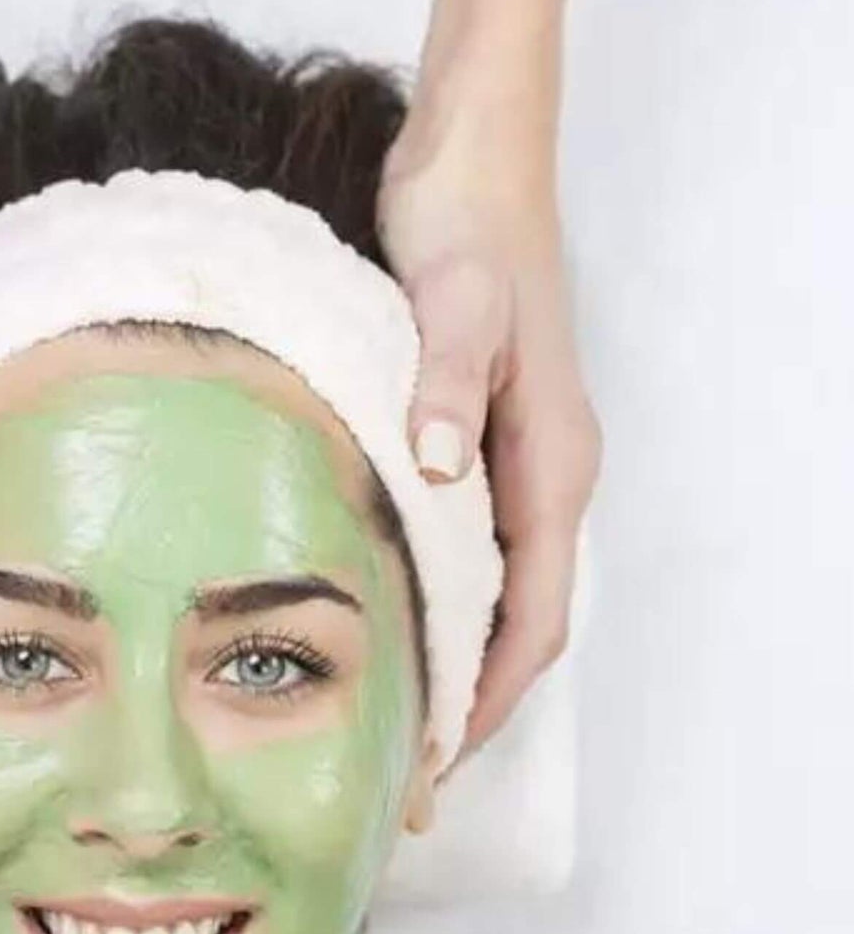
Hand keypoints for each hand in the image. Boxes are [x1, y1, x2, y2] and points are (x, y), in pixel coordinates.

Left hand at [378, 91, 601, 771]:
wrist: (474, 165)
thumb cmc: (468, 232)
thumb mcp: (453, 302)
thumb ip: (444, 384)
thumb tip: (436, 467)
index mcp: (551, 464)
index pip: (534, 617)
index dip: (488, 696)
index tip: (436, 759)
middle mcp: (542, 476)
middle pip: (521, 622)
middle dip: (470, 700)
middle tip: (404, 768)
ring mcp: (513, 461)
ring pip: (496, 592)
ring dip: (454, 658)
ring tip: (390, 718)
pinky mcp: (478, 441)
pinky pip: (470, 551)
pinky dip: (439, 602)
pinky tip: (383, 621)